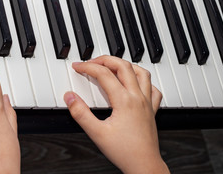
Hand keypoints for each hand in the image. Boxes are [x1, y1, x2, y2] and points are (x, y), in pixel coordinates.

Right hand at [64, 55, 168, 173]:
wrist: (144, 165)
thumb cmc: (124, 151)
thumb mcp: (96, 133)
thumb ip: (80, 113)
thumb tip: (70, 97)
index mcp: (124, 100)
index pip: (104, 74)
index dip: (88, 67)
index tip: (78, 67)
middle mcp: (137, 97)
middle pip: (123, 66)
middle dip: (105, 59)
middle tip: (92, 62)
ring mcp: (147, 102)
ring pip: (141, 72)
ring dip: (125, 65)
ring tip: (112, 66)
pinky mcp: (152, 109)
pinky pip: (153, 88)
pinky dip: (143, 80)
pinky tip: (135, 84)